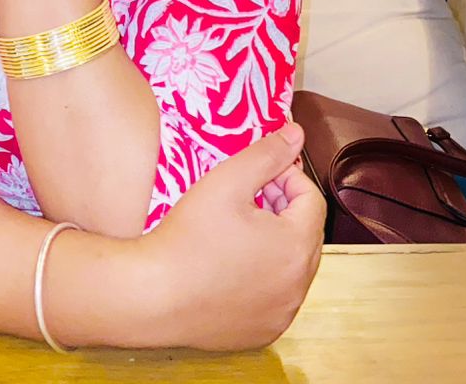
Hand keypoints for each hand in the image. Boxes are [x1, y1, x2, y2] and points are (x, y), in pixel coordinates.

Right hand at [139, 124, 325, 350]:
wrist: (153, 296)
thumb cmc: (189, 235)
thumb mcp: (228, 180)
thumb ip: (267, 154)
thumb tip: (297, 133)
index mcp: (296, 247)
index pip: (312, 201)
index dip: (288, 179)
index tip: (259, 176)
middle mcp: (298, 287)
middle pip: (305, 234)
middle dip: (283, 209)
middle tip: (248, 197)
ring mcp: (282, 314)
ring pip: (292, 266)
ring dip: (275, 242)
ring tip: (238, 228)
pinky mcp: (263, 332)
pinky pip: (277, 296)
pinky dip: (264, 277)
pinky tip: (232, 264)